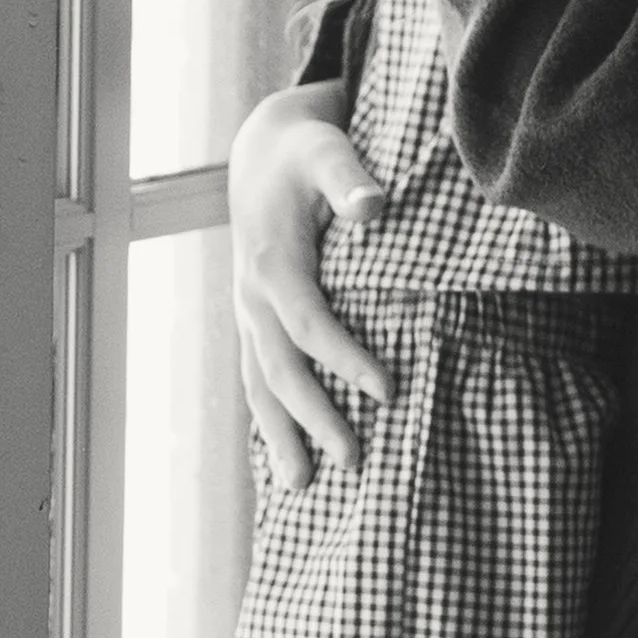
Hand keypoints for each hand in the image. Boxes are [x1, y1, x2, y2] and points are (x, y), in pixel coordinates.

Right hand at [228, 83, 392, 486]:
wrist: (262, 152)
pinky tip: (286, 457)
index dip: (346, 359)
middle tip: (355, 460)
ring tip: (303, 486)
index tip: (389, 391)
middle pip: (281, 368)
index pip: (310, 323)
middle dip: (315, 417)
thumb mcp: (327, 151)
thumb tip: (374, 206)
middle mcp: (252, 296)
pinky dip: (270, 419)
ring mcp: (248, 313)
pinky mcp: (254, 321)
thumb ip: (349, 179)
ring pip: (259, 384)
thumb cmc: (307, 152)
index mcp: (272, 261)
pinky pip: (257, 377)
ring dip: (281, 435)